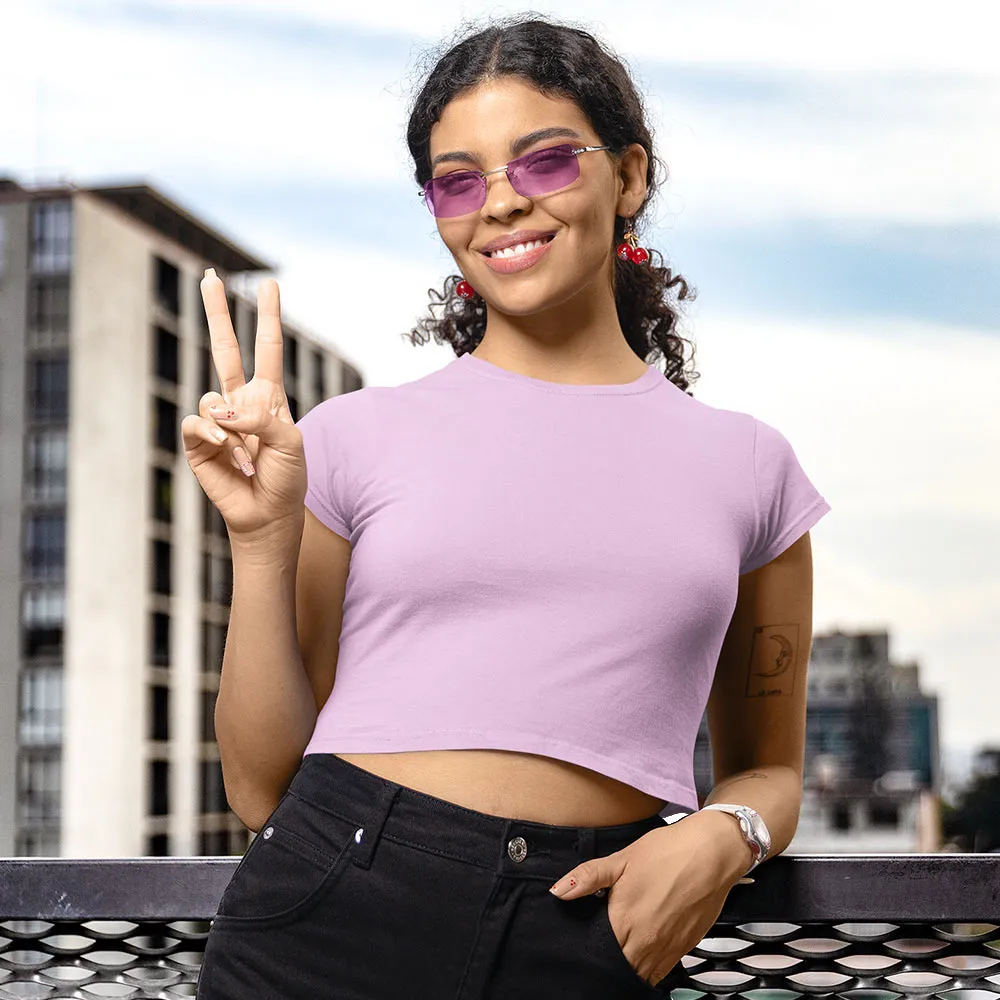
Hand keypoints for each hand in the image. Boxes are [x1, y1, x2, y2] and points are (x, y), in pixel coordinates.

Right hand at [181, 271, 306, 544]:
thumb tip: (219, 410)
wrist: (267, 515)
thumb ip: (260, 418)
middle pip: (225, 348)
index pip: (268, 349)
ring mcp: (217, 420)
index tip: (269, 284)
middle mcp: (240, 402)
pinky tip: (224, 453)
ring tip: (246, 457)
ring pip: (211, 397)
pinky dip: (211, 435)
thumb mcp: (289, 443)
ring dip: (230, 428)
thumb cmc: (287, 479)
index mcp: (268, 397)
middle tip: (210, 276)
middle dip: (217, 312)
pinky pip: (196, 422)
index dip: (268, 317)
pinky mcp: (197, 440)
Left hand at [548, 813, 740, 986]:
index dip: (589, 952)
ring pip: (641, 973)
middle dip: (608, 962)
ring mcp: (668, 948)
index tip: (583, 945)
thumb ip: (588, 877)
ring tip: (620, 951)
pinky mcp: (686, 947)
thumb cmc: (665, 852)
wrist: (711, 853)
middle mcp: (646, 942)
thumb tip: (559, 891)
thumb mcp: (621, 860)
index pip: (599, 953)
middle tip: (600, 949)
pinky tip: (643, 951)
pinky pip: (662, 970)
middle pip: (619, 968)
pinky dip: (650, 967)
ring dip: (629, 967)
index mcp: (624, 922)